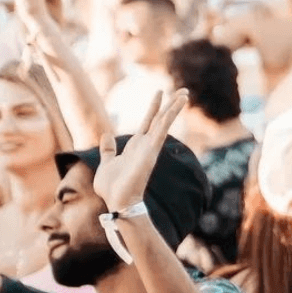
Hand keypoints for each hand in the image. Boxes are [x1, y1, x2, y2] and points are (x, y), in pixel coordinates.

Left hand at [92, 90, 188, 212]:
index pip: (148, 122)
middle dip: (171, 105)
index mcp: (136, 146)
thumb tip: (106, 135)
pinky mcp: (151, 150)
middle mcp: (146, 145)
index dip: (154, 107)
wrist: (117, 201)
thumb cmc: (112, 187)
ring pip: (164, 122)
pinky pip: (162, 128)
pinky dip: (170, 116)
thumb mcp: (106, 163)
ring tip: (185, 93)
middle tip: (183, 91)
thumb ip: (108, 149)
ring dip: (175, 107)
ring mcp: (150, 147)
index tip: (160, 93)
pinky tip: (177, 104)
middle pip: (160, 119)